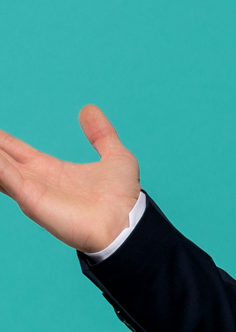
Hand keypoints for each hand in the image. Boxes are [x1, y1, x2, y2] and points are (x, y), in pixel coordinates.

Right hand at [0, 106, 141, 253]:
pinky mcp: (32, 201)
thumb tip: (88, 109)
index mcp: (51, 170)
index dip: (1, 140)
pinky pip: (6, 179)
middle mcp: (36, 181)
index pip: (16, 151)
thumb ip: (101, 133)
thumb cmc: (122, 197)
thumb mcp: (114, 156)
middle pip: (1, 159)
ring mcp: (32, 191)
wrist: (126, 222)